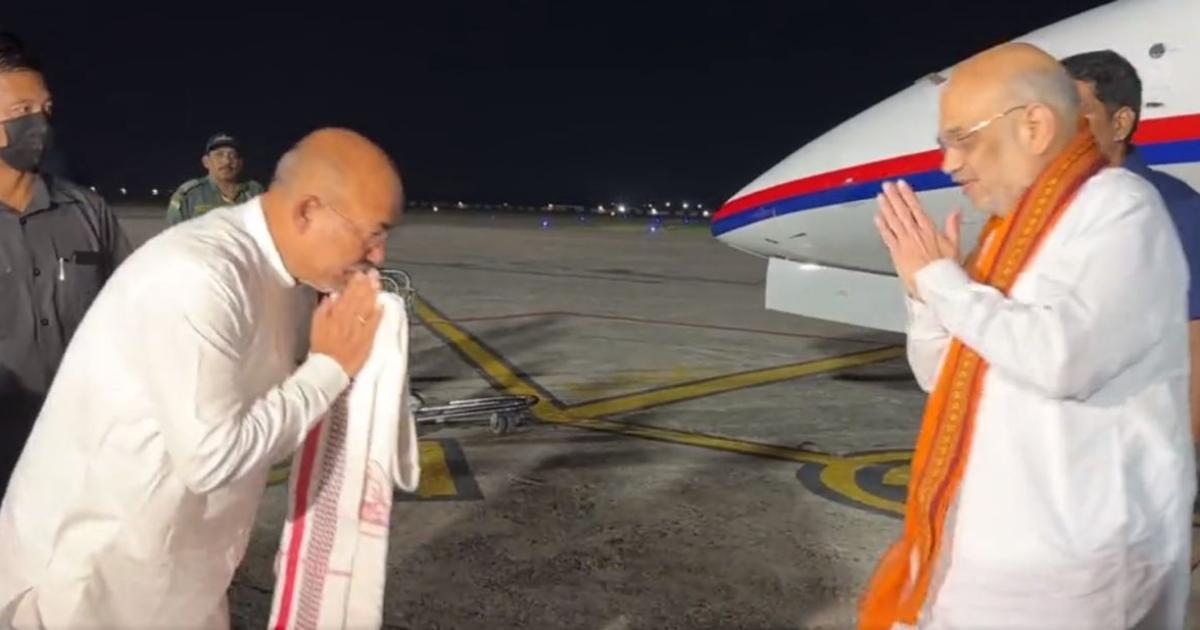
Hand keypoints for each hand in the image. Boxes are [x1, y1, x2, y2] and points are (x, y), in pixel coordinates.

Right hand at [310, 269, 382, 376]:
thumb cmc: (321, 347)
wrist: (328, 368)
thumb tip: (333, 295)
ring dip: (373, 294)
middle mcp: (348, 319)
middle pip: (359, 298)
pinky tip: (382, 305)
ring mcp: (359, 329)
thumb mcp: (317, 323)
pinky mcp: (367, 339)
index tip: (361, 273)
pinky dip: (378, 314)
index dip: (355, 282)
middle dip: (367, 284)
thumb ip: (325, 308)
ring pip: (367, 308)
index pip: (347, 294)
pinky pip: (373, 324)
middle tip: (373, 273)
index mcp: (335, 314)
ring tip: (378, 283)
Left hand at [874, 179, 960, 298]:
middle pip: (902, 211)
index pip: (916, 207)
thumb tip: (956, 211)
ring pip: (893, 221)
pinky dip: (881, 226)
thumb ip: (953, 226)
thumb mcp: (954, 245)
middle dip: (894, 196)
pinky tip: (877, 217)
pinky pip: (887, 236)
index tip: (902, 184)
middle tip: (887, 185)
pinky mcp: (896, 253)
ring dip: (886, 207)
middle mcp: (915, 233)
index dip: (908, 194)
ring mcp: (904, 242)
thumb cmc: (945, 268)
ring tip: (880, 196)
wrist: (936, 285)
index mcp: (929, 230)